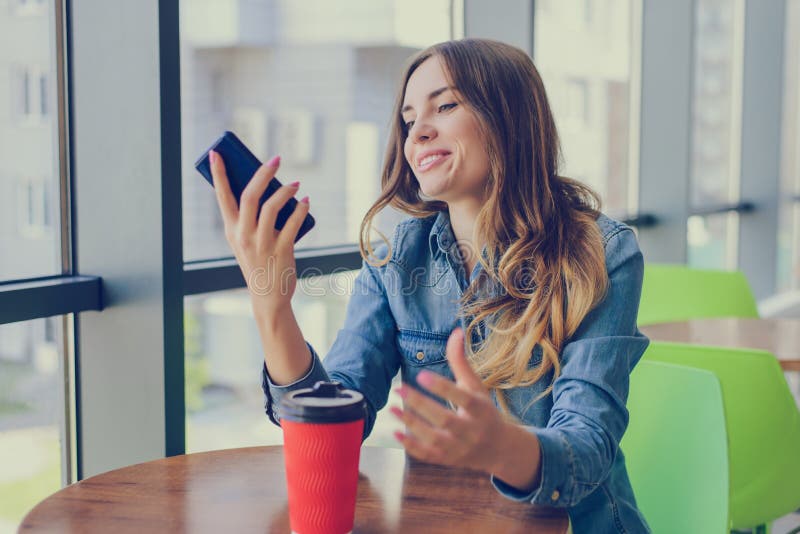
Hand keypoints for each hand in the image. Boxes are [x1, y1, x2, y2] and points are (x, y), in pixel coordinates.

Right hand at [209, 151, 309, 317]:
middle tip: (276, 160)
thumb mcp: (246, 241)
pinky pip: (293, 223)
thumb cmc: (258, 262)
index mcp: (231, 230)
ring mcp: (262, 243)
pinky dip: (301, 208)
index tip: (216, 153)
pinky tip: (306, 201)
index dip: (218, 174)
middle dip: (262, 173)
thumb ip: (251, 218)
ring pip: (271, 207)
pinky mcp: (281, 250)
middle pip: (249, 196)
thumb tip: (267, 188)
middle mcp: (243, 235)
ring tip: (296, 184)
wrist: (268, 296)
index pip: (222, 196)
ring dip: (285, 191)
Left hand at [391, 328, 511, 474]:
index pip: (462, 399)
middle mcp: (471, 432)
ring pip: (434, 439)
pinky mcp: (447, 460)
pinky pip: (427, 455)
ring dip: (411, 424)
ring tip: (392, 408)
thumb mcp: (475, 386)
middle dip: (420, 405)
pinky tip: (395, 432)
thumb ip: (461, 362)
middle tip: (398, 388)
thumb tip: (455, 331)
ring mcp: (459, 449)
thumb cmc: (484, 411)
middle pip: (445, 420)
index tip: (421, 374)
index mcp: (481, 410)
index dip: (443, 387)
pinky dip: (411, 446)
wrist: (498, 449)